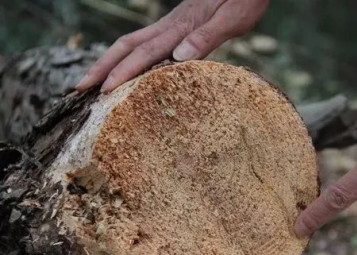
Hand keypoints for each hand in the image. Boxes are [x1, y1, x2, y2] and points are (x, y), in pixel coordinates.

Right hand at [76, 0, 268, 92]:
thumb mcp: (232, 17)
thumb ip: (207, 36)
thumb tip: (178, 57)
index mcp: (181, 28)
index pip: (145, 52)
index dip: (123, 72)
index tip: (103, 91)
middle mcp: (170, 26)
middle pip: (127, 46)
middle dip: (102, 67)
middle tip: (80, 88)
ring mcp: (171, 24)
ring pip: (132, 42)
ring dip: (110, 61)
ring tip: (92, 79)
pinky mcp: (177, 25)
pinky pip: (144, 42)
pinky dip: (127, 56)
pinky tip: (126, 66)